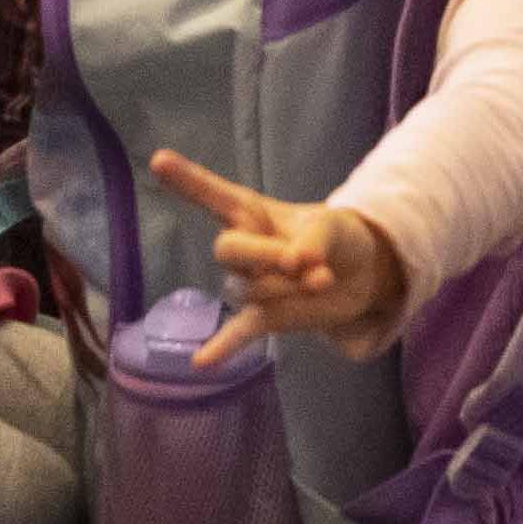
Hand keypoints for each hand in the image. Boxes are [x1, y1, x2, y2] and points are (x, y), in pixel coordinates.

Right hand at [152, 155, 407, 358]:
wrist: (363, 275)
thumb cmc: (337, 238)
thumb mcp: (334, 224)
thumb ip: (315, 238)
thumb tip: (299, 262)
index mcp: (252, 213)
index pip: (214, 195)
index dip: (188, 179)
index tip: (159, 160)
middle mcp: (243, 247)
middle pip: (227, 250)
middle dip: (262, 255)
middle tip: (298, 260)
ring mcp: (250, 284)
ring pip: (254, 289)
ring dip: (291, 286)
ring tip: (324, 280)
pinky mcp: (265, 317)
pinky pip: (238, 333)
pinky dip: (222, 347)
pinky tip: (201, 363)